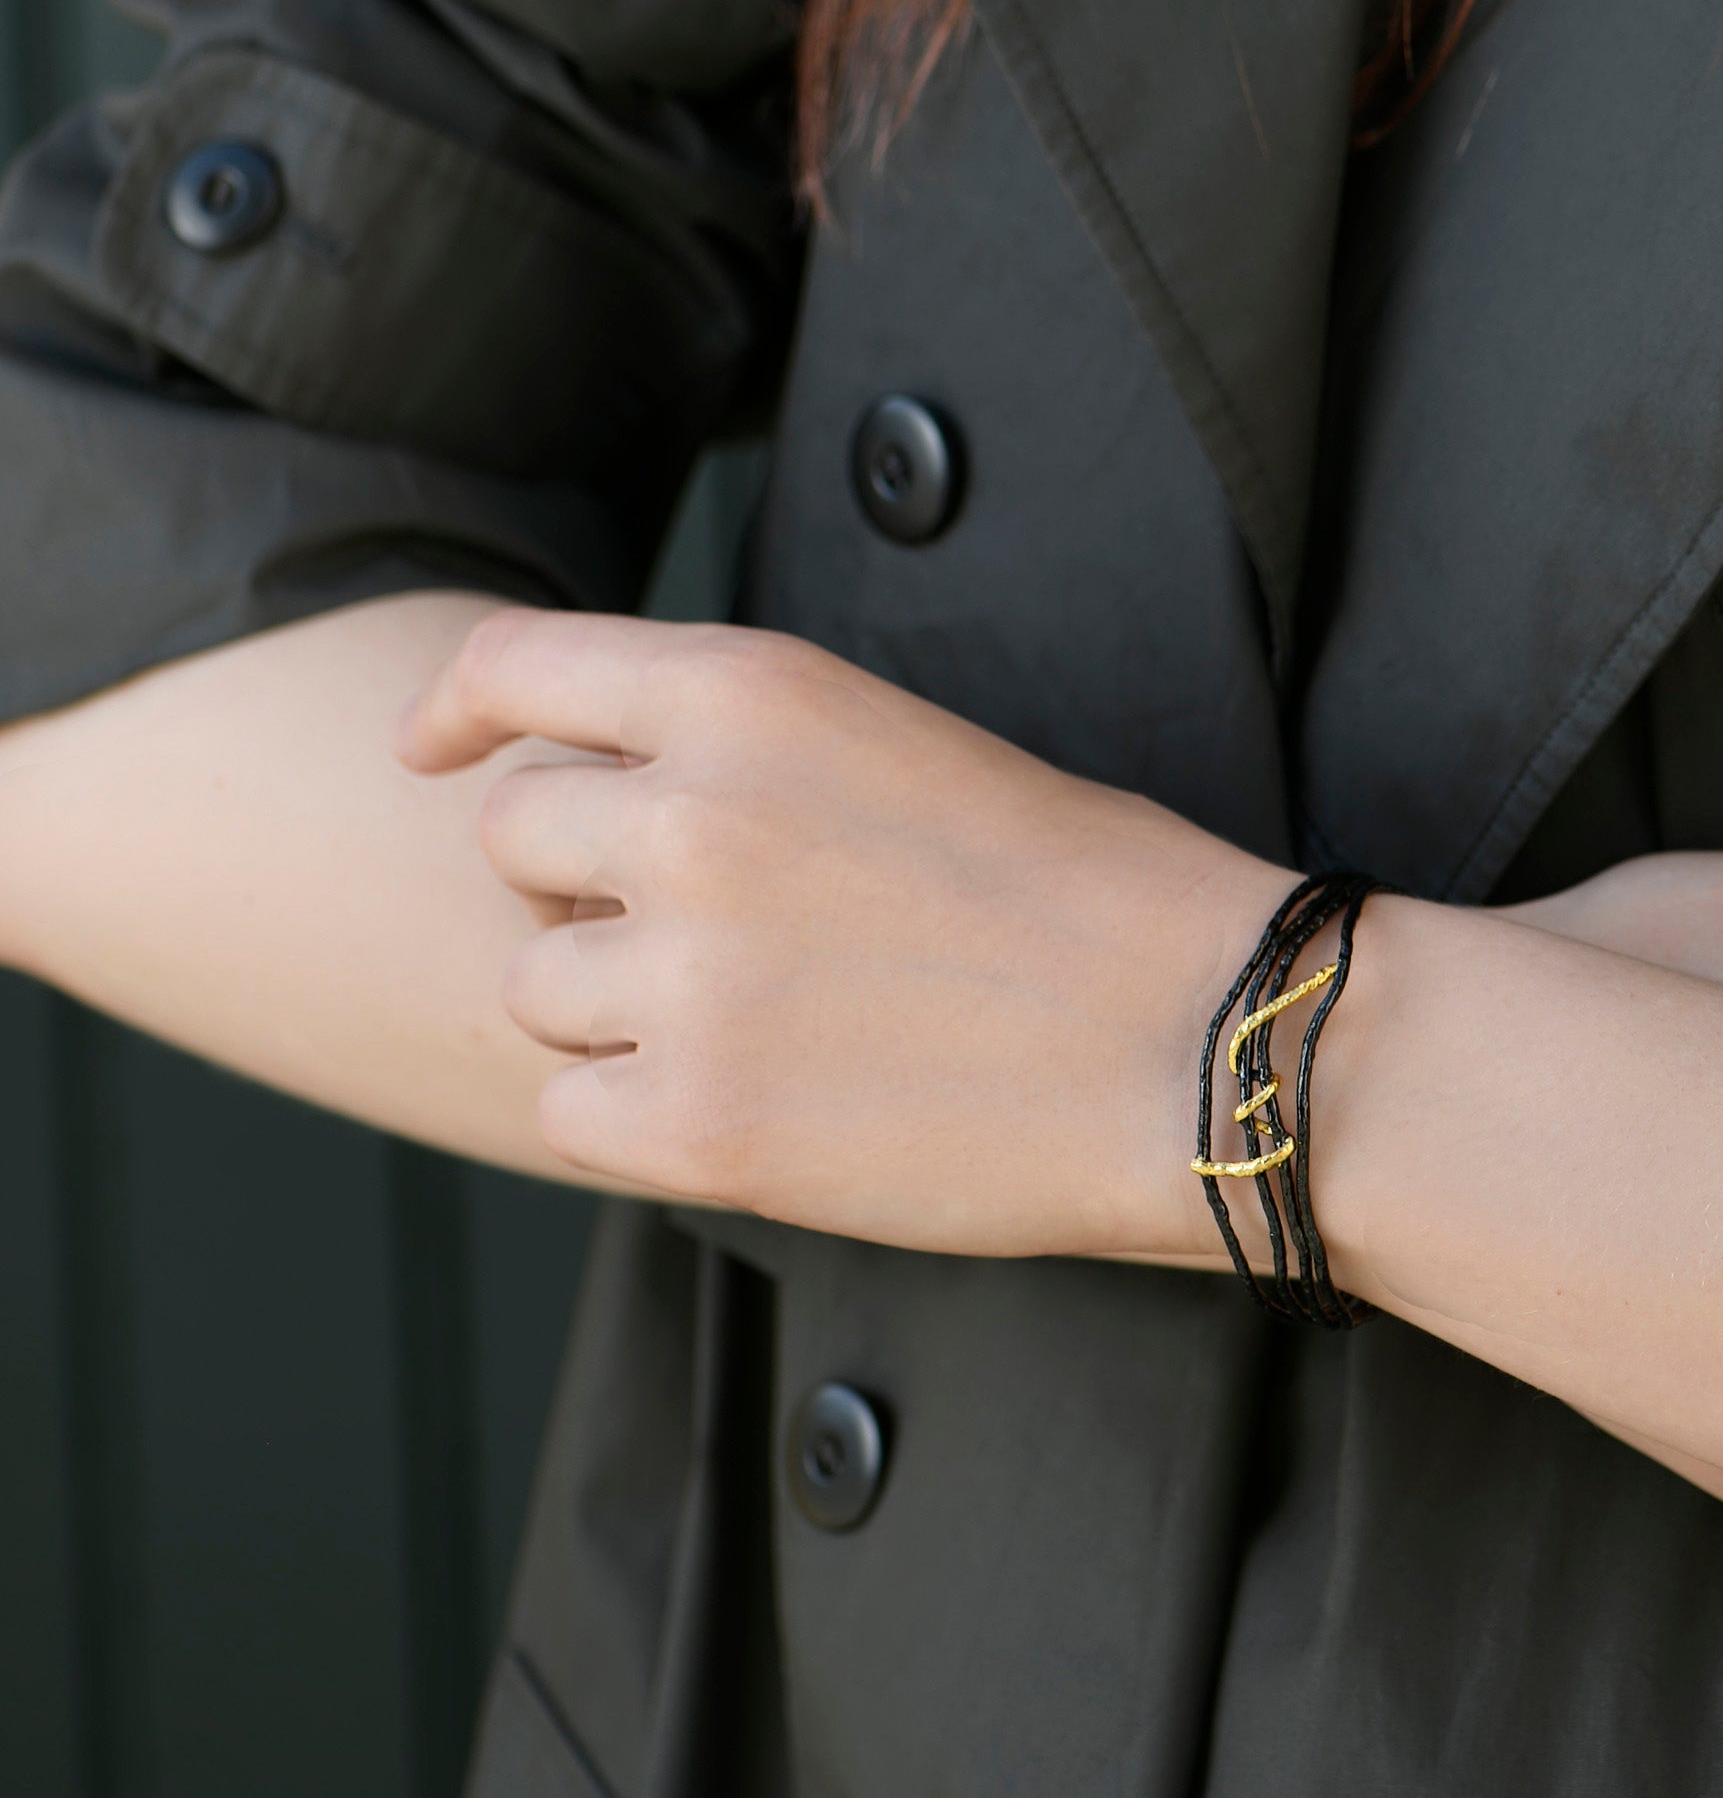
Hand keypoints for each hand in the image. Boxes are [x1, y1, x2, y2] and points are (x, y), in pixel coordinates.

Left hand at [396, 608, 1283, 1253]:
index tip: (439, 757)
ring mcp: (685, 977)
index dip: (459, 717)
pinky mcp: (697, 1126)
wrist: (1207, 1044)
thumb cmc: (1100, 899)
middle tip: (700, 939)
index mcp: (749, 695)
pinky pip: (570, 1111)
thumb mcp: (910, 744)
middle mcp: (690, 819)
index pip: (517, 671)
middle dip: (581, 888)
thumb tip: (612, 811)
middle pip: (514, 840)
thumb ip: (745, 754)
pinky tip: (760, 1108)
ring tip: (769, 1030)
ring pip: (534, 987)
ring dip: (618, 1008)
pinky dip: (639, 1116)